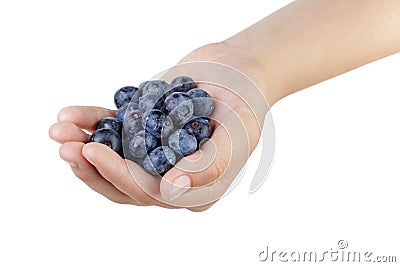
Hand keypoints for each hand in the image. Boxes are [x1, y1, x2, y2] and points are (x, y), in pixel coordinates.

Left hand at [49, 42, 269, 210]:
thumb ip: (209, 166)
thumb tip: (172, 190)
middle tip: (66, 148)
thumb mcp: (237, 135)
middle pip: (124, 182)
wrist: (236, 71)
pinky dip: (91, 121)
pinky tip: (70, 115)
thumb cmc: (244, 103)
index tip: (94, 153)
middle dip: (92, 166)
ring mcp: (153, 154)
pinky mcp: (141, 130)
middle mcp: (169, 177)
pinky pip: (113, 130)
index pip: (152, 193)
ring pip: (113, 158)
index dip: (120, 177)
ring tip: (60, 131)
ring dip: (83, 145)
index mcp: (194, 190)